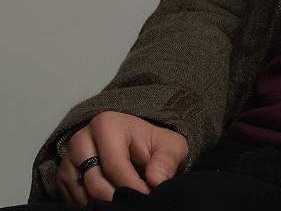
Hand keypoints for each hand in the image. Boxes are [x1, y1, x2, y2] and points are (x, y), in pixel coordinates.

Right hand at [56, 111, 188, 206]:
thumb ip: (167, 160)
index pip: (115, 165)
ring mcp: (68, 158)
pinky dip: (91, 205)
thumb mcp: (170, 146)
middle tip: (134, 203)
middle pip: (95, 182)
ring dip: (104, 203)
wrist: (136, 145)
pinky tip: (109, 202)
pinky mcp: (63, 176)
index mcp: (107, 124)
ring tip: (124, 202)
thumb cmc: (152, 145)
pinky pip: (73, 199)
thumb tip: (156, 180)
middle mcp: (82, 139)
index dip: (132, 186)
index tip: (146, 197)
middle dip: (118, 197)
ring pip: (83, 194)